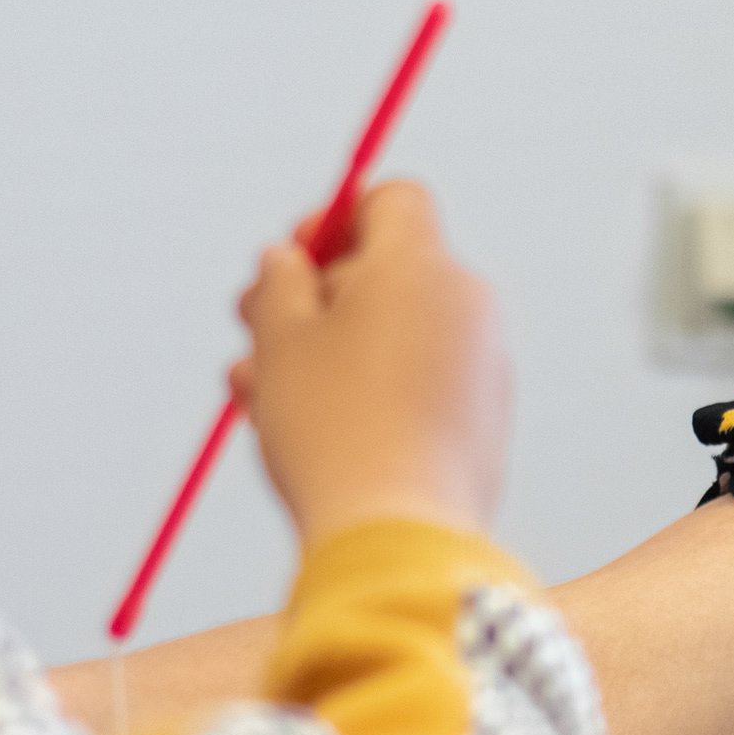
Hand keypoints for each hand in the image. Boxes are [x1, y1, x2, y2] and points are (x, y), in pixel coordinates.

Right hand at [233, 179, 508, 550]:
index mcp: (422, 265)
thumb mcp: (281, 339)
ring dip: (326, 352)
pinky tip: (305, 431)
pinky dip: (367, 392)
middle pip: (387, 271)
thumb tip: (287, 260)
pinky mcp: (483, 422)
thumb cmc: (331, 426)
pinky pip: (418, 384)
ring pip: (392, 336)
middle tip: (250, 326)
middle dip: (315, 295)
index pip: (392, 201)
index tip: (289, 258)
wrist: (398, 534)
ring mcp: (483, 366)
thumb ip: (279, 283)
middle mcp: (467, 304)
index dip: (334, 219)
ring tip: (255, 393)